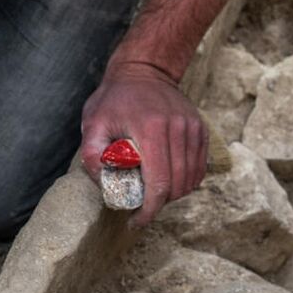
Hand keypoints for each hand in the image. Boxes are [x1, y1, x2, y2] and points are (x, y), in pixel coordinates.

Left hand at [80, 59, 209, 226]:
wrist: (144, 72)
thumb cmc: (114, 100)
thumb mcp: (93, 122)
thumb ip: (91, 154)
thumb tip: (104, 185)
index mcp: (151, 128)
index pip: (159, 182)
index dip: (149, 210)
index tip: (136, 221)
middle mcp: (178, 128)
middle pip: (177, 185)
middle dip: (159, 204)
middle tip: (141, 207)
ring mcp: (193, 128)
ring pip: (191, 179)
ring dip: (174, 194)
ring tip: (154, 193)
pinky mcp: (201, 129)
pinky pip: (199, 167)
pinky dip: (187, 181)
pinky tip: (169, 181)